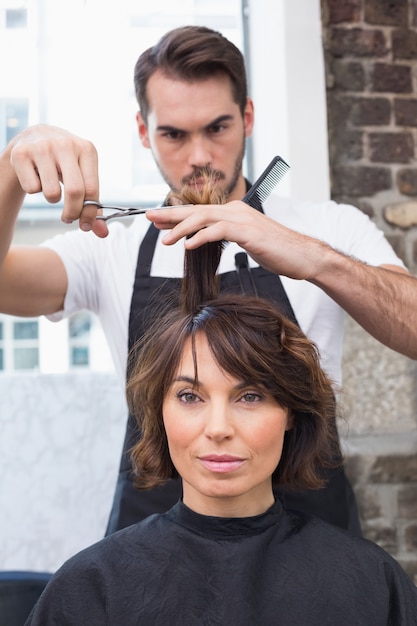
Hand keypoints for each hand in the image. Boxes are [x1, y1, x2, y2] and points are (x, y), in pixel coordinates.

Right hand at [9, 124, 107, 237]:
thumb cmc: (65, 162)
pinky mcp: (21, 153)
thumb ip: (93, 205)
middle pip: (75, 192)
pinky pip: (32, 188)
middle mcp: (66, 144)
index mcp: (87, 149)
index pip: (92, 189)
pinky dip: (34, 189)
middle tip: (68, 218)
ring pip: (52, 193)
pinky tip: (36, 176)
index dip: (89, 213)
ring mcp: (42, 147)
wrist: (35, 137)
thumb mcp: (82, 176)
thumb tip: (103, 233)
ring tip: (52, 187)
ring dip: (52, 199)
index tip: (85, 225)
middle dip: (72, 213)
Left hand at [147, 200, 325, 280]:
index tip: (157, 220)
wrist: (302, 257)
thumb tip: (205, 239)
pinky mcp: (249, 232)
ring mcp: (243, 219)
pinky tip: (189, 245)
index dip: (176, 215)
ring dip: (182, 228)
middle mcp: (236, 211)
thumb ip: (227, 236)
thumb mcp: (246, 241)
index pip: (199, 211)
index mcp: (234, 212)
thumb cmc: (276, 252)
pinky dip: (202, 237)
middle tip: (149, 218)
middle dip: (170, 214)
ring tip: (165, 239)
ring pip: (204, 218)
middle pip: (196, 210)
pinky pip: (219, 231)